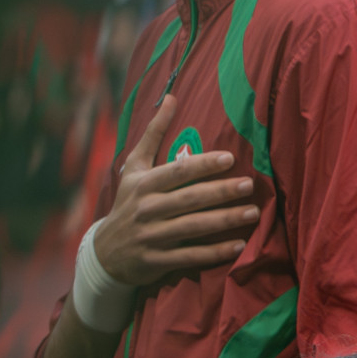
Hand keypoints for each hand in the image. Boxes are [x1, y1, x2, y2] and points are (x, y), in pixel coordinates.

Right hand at [93, 95, 257, 286]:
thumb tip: (171, 97)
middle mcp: (147, 209)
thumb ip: (154, 134)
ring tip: (253, 212)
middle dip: (220, 192)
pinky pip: (191, 257)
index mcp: (144, 184)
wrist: (103, 252)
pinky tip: (239, 245)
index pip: (176, 172)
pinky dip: (215, 253)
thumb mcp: (134, 167)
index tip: (231, 158)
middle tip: (249, 185)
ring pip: (193, 227)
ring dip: (225, 221)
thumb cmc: (128, 202)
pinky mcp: (157, 261)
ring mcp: (152, 236)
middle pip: (189, 199)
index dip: (203, 165)